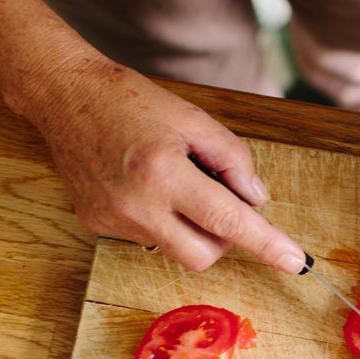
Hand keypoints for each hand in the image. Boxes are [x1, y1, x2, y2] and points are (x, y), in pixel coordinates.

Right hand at [32, 56, 304, 271]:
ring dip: (188, 225)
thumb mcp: (193, 118)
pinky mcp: (97, 225)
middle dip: (223, 238)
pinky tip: (142, 186)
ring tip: (170, 180)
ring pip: (175, 249)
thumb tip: (257, 201)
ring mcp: (113, 220)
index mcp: (164, 173)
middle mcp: (136, 205)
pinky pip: (147, 237)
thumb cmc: (131, 102)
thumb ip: (234, 159)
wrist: (64, 96)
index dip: (266, 244)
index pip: (228, 220)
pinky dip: (158, 219)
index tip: (295, 262)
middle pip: (204, 255)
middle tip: (216, 198)